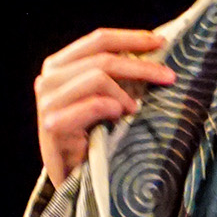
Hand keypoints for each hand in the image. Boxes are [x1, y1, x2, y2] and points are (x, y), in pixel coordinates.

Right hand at [34, 26, 175, 187]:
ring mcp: (48, 101)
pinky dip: (112, 107)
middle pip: (102, 58)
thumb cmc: (93, 136)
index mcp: (59, 65)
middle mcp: (49, 78)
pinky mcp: (53, 124)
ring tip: (135, 109)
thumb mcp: (104, 97)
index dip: (131, 38)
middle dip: (141, 66)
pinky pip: (94, 104)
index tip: (161, 42)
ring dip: (125, 92)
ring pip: (98, 77)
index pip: (98, 39)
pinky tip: (120, 117)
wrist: (73, 178)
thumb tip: (153, 50)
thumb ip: (115, 74)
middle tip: (168, 76)